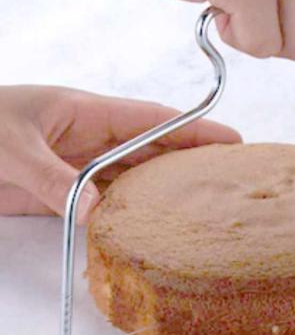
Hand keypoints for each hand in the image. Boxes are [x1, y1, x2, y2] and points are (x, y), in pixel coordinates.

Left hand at [0, 86, 239, 222]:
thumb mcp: (9, 147)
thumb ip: (52, 178)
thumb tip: (95, 211)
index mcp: (86, 112)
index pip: (154, 120)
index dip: (195, 128)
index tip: (232, 139)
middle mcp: (90, 139)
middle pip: (153, 149)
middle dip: (192, 160)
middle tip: (231, 177)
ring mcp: (77, 166)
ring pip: (133, 177)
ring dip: (165, 189)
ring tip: (203, 202)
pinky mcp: (60, 192)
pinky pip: (104, 201)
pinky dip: (128, 212)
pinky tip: (149, 223)